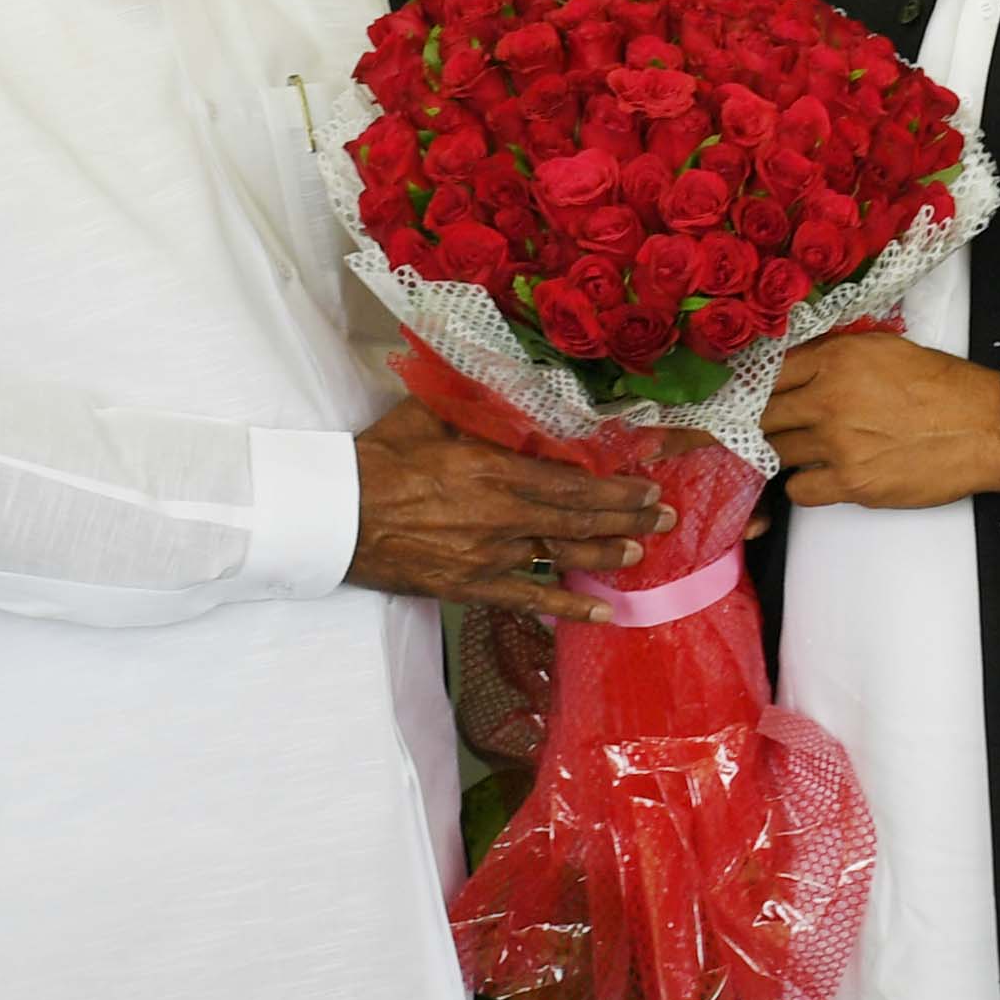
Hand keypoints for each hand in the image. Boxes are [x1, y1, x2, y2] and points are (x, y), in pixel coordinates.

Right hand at [349, 403, 665, 617]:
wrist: (333, 514)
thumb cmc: (378, 459)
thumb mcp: (428, 414)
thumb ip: (475, 403)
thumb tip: (509, 385)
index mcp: (493, 468)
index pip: (571, 481)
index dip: (615, 488)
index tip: (646, 486)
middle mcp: (500, 515)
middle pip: (578, 519)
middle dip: (628, 520)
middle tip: (665, 519)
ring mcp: (488, 556)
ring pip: (561, 557)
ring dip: (607, 556)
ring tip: (641, 554)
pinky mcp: (469, 586)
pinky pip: (529, 599)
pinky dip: (568, 608)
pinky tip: (603, 614)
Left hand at [762, 329, 999, 510]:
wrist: (985, 428)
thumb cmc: (943, 388)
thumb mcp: (885, 348)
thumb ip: (835, 354)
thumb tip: (796, 364)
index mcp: (837, 359)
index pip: (768, 373)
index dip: (753, 388)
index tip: (745, 398)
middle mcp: (830, 399)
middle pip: (763, 416)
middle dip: (761, 423)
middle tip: (766, 427)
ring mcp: (837, 444)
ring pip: (777, 452)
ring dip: (785, 452)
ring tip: (805, 448)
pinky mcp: (851, 483)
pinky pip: (799, 490)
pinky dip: (804, 485)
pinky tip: (821, 475)